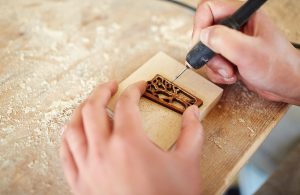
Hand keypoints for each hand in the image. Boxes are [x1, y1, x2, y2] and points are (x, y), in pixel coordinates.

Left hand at [60, 81, 203, 194]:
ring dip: (81, 111)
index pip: (127, 104)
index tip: (140, 87)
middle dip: (101, 91)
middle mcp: (103, 151)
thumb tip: (192, 112)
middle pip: (93, 109)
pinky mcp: (80, 185)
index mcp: (129, 142)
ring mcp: (88, 168)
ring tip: (89, 104)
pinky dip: (68, 138)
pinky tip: (73, 133)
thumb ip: (191, 133)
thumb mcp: (187, 163)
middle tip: (110, 86)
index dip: (134, 90)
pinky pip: (66, 154)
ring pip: (73, 129)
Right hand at [192, 0, 299, 104]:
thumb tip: (203, 35)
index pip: (209, 9)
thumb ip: (223, 40)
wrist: (287, 86)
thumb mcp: (249, 52)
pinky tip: (232, 77)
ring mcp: (233, 43)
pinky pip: (213, 63)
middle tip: (221, 63)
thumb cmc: (278, 67)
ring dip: (215, 66)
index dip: (201, 25)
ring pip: (208, 50)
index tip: (202, 43)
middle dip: (209, 52)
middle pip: (206, 32)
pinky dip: (219, 73)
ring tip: (230, 72)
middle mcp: (237, 27)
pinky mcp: (231, 57)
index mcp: (243, 16)